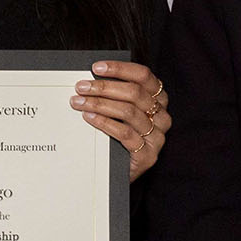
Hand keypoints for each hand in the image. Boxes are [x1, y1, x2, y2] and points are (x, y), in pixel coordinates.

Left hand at [72, 60, 170, 180]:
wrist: (117, 173)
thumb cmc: (116, 137)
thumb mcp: (119, 112)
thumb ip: (114, 95)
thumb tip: (89, 77)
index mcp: (158, 100)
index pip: (144, 76)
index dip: (120, 69)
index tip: (96, 68)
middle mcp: (162, 116)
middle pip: (135, 93)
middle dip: (104, 87)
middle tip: (81, 87)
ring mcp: (157, 137)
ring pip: (129, 112)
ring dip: (100, 104)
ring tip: (78, 102)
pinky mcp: (148, 155)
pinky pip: (125, 134)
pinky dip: (105, 123)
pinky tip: (89, 117)